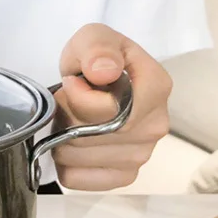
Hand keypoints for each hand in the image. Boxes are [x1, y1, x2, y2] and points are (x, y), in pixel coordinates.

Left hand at [53, 24, 171, 190]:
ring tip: (71, 121)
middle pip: (88, 134)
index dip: (77, 99)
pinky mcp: (123, 176)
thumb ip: (97, 48)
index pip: (108, 110)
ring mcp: (142, 155)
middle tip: (68, 103)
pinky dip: (63, 163)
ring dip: (61, 139)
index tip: (72, 83)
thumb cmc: (95, 61)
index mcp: (156, 87)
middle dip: (65, 118)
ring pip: (77, 156)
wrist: (94, 84)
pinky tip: (71, 145)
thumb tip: (103, 72)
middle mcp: (155, 125)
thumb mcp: (92, 39)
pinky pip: (77, 178)